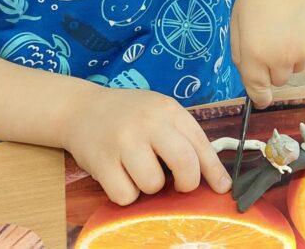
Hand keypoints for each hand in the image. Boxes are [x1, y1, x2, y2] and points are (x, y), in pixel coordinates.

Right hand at [60, 85, 230, 204]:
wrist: (81, 108)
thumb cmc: (128, 115)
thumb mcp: (159, 113)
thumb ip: (183, 137)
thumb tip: (214, 175)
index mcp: (168, 110)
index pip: (200, 143)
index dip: (214, 170)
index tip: (223, 187)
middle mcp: (148, 123)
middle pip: (184, 163)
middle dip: (188, 182)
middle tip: (180, 185)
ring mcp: (124, 141)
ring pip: (153, 184)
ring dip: (150, 186)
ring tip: (140, 171)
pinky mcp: (101, 162)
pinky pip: (126, 195)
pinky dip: (127, 193)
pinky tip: (121, 176)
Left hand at [231, 0, 304, 108]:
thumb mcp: (238, 16)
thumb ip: (239, 50)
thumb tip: (248, 73)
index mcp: (254, 54)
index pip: (258, 91)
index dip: (259, 97)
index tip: (262, 98)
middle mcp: (280, 59)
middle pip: (278, 79)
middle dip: (272, 66)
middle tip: (271, 36)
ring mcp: (304, 53)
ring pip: (295, 67)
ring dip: (290, 54)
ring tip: (287, 22)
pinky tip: (302, 19)